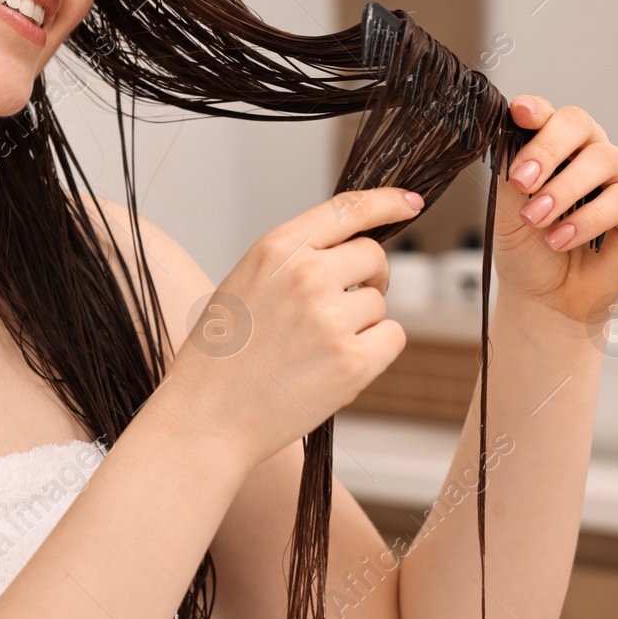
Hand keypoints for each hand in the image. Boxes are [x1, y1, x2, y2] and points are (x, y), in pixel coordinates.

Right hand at [168, 187, 422, 472]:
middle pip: (372, 256)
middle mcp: (306, 275)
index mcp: (275, 248)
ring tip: (314, 348)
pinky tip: (334, 366)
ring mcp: (331, 317)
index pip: (346, 209)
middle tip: (343, 306)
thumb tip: (351, 253)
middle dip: (368, 277)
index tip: (410, 203)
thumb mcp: (245, 283)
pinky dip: (374, 350)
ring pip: (379, 302)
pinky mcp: (352, 360)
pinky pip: (392, 337)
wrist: (207, 416)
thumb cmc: (220, 355)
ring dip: (361, 322)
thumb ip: (293, 260)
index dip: (386, 202)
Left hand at [492, 95, 617, 324]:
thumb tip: (507, 138)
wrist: (548, 296)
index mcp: (553, 145)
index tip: (520, 113)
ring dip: (564, 190)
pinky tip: (563, 237)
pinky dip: (590, 218)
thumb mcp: (507, 209)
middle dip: (547, 148)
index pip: (547, 114)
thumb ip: (512, 172)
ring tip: (537, 219)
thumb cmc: (528, 249)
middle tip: (522, 181)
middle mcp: (589, 151)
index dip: (536, 109)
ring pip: (602, 159)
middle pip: (578, 124)